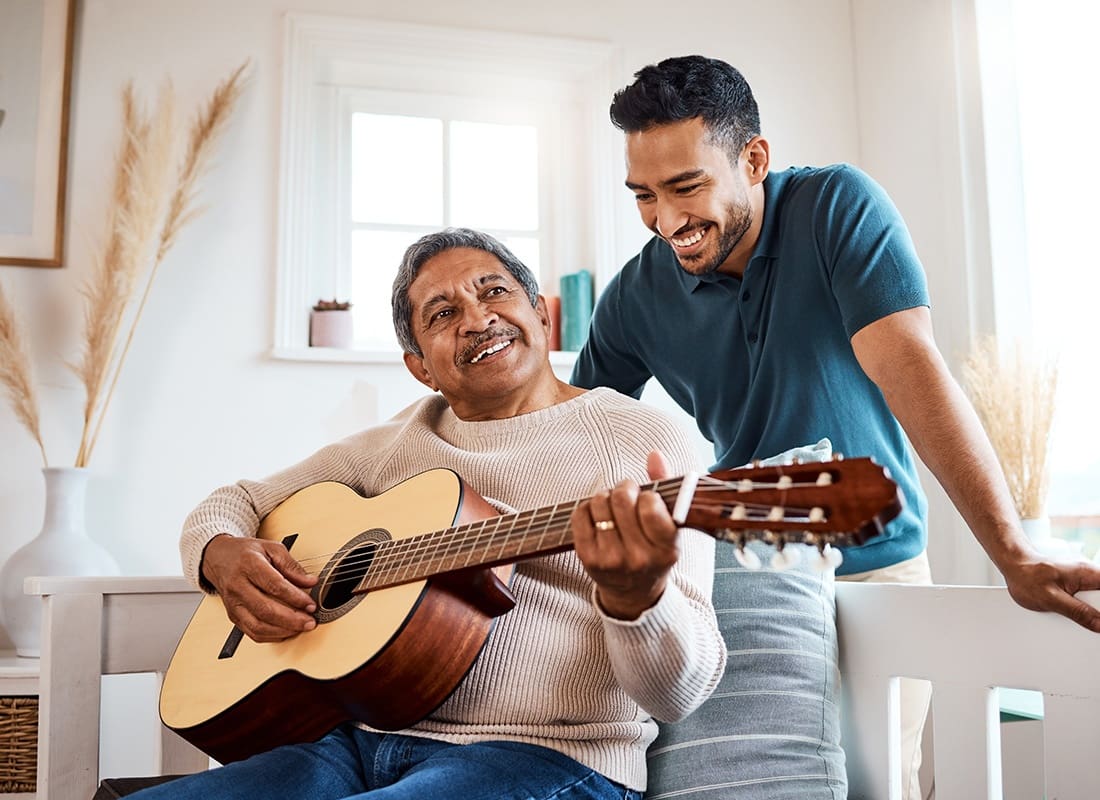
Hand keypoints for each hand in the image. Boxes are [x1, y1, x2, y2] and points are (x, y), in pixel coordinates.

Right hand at [200, 534, 318, 641]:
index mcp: (248, 565)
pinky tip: (286, 631)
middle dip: (291, 620)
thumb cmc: (245, 553)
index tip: (311, 604)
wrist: (218, 558)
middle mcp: (237, 586)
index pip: (274, 585)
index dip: (295, 597)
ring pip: (257, 626)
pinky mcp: (233, 616)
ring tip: (301, 628)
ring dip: (283, 631)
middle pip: (265, 610)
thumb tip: (310, 582)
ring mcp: (233, 604)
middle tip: (310, 622)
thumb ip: (291, 565)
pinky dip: (271, 636)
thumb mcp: (271, 548)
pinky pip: (252, 632)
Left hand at [572, 451, 679, 619]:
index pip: (650, 506)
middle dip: (624, 489)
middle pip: (621, 499)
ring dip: (605, 497)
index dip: (646, 495)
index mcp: (666, 549)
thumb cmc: (654, 550)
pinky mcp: (587, 558)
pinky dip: (588, 507)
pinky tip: (598, 517)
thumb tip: (654, 455)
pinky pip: (580, 513)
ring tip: (612, 507)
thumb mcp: (669, 526)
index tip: (647, 500)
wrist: (634, 592)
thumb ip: (666, 487)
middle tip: (626, 495)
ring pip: (599, 502)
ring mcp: (611, 560)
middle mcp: (639, 558)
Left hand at [1000, 555, 1099, 632]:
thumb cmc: (1027, 576)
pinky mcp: (1076, 587)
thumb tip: (1099, 625)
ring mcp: (1083, 581)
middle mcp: (1088, 575)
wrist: (1014, 566)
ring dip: (1090, 613)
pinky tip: (1068, 612)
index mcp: (1088, 574)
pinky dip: (1082, 610)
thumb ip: (1077, 612)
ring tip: (1069, 614)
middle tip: (1087, 621)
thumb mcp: (1051, 598)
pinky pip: (1087, 602)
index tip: (1099, 623)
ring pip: (1096, 603)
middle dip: (1097, 613)